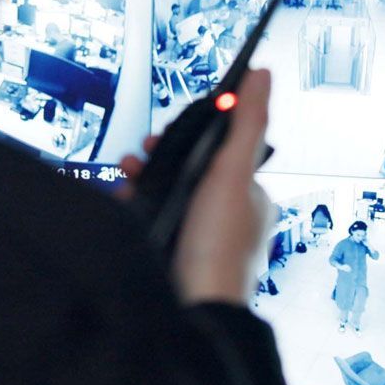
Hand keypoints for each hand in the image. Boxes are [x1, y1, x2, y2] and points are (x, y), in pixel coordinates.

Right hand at [120, 70, 274, 304]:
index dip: (192, 136)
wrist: (193, 310)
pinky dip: (135, 209)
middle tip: (139, 154)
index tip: (165, 133)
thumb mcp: (232, 173)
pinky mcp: (176, 256)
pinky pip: (152, 222)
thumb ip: (246, 123)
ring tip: (126, 175)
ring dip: (143, 180)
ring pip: (169, 195)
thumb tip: (262, 75)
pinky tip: (122, 205)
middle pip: (190, 171)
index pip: (221, 151)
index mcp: (250, 198)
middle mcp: (228, 219)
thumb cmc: (218, 249)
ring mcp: (201, 239)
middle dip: (160, 157)